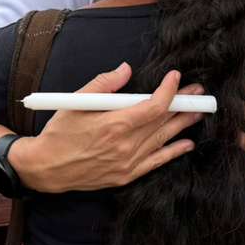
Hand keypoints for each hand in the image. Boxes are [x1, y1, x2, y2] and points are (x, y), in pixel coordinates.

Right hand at [11, 65, 204, 192]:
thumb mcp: (76, 101)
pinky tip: (186, 143)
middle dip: (183, 104)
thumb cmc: (59, 133)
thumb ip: (103, 84)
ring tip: (199, 111)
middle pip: (164, 122)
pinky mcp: (126, 175)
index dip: (169, 90)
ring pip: (164, 140)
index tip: (175, 77)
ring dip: (183, 124)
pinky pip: (156, 162)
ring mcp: (127, 163)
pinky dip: (173, 152)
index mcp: (114, 125)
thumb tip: (126, 69)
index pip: (154, 106)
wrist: (46, 168)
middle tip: (198, 92)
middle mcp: (125, 146)